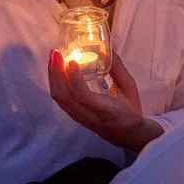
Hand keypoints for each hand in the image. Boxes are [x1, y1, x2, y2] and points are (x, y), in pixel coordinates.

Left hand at [48, 50, 162, 151]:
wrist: (128, 135)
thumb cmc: (131, 111)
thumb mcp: (130, 89)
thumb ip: (118, 69)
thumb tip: (107, 49)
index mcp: (106, 110)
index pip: (84, 97)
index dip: (74, 79)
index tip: (71, 60)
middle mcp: (89, 116)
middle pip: (65, 97)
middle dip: (56, 73)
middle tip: (56, 52)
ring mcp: (79, 117)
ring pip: (59, 98)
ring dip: (53, 76)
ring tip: (53, 57)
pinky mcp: (74, 116)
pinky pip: (60, 100)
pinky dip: (55, 82)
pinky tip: (56, 69)